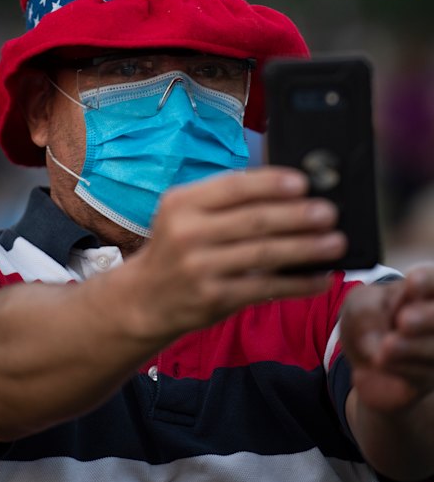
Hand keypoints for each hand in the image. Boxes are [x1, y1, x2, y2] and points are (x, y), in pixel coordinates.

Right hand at [125, 166, 346, 341]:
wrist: (145, 298)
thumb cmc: (177, 247)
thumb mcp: (185, 214)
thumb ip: (225, 201)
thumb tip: (287, 191)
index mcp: (182, 202)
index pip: (233, 187)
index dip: (271, 183)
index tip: (303, 183)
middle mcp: (188, 233)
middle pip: (254, 220)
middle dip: (298, 216)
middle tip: (329, 213)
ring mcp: (201, 268)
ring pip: (264, 254)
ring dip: (306, 248)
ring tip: (336, 242)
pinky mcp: (215, 299)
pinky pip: (265, 288)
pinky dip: (297, 283)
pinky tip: (320, 278)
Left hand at [340, 265, 433, 411]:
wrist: (363, 356)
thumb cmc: (366, 318)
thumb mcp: (360, 305)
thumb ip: (371, 314)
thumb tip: (382, 344)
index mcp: (424, 291)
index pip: (433, 282)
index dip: (427, 282)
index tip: (411, 284)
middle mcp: (433, 319)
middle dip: (427, 318)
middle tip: (403, 320)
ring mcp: (433, 349)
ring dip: (412, 347)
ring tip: (386, 346)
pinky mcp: (428, 376)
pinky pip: (422, 374)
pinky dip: (402, 367)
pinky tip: (380, 361)